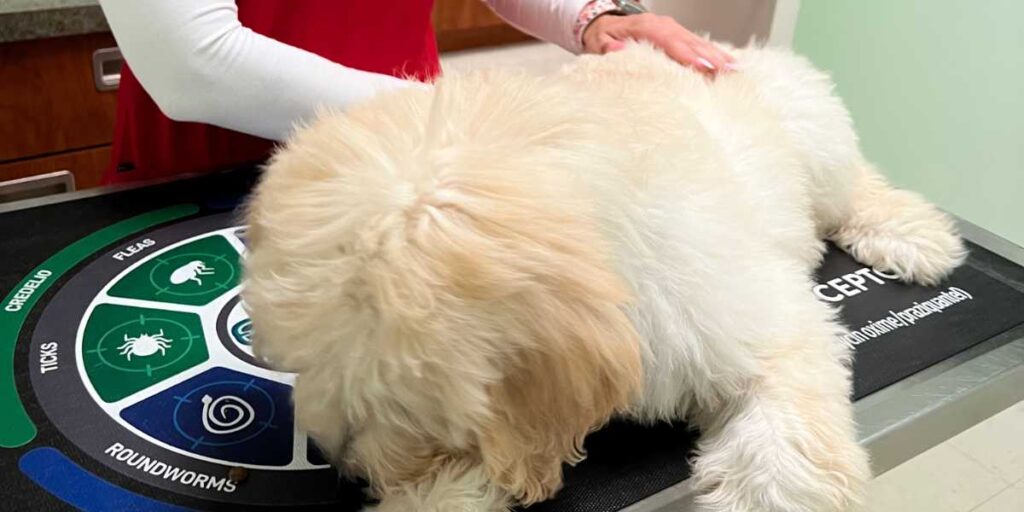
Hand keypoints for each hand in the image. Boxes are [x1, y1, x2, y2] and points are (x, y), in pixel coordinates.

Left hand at [582, 13, 735, 75]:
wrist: (605, 24)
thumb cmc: (603, 37)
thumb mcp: (598, 42)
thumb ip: (607, 47)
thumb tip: (615, 49)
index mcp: (643, 26)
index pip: (667, 40)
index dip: (685, 53)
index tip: (701, 66)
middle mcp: (661, 25)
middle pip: (688, 41)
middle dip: (708, 56)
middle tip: (727, 72)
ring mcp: (672, 28)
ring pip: (697, 41)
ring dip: (716, 55)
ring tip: (735, 69)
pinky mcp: (677, 34)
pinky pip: (697, 43)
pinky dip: (712, 52)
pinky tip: (728, 62)